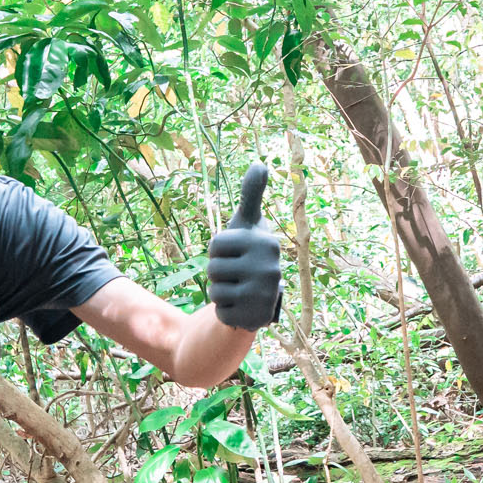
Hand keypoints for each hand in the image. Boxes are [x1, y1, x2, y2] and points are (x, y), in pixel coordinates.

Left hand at [205, 165, 284, 331]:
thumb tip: (260, 163)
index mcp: (266, 243)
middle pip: (213, 268)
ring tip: (238, 288)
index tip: (235, 253)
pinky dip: (225, 310)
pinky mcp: (255, 319)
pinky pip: (220, 312)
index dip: (218, 250)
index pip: (216, 244)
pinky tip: (241, 305)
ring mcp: (263, 296)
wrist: (262, 295)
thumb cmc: (249, 251)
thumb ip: (251, 194)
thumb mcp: (248, 223)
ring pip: (214, 291)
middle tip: (237, 273)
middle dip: (218, 272)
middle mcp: (270, 269)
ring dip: (221, 291)